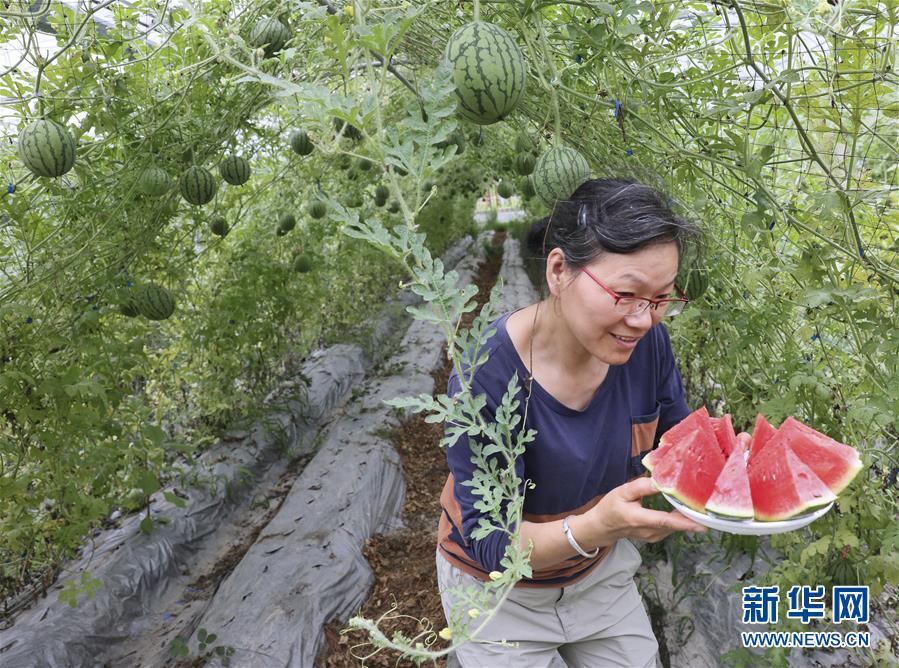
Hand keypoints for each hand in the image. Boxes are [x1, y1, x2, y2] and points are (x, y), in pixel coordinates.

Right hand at [587, 476, 706, 544]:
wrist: (602, 527)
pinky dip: (680, 520)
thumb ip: (640, 487)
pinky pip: (672, 528)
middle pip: (675, 524)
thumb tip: (660, 481)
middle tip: (709, 507)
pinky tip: (685, 510)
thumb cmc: (610, 507)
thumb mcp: (621, 493)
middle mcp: (649, 531)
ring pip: (675, 527)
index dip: (685, 522)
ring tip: (699, 505)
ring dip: (687, 518)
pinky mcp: (656, 536)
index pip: (665, 521)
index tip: (703, 524)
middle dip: (692, 517)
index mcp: (639, 519)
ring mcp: (653, 536)